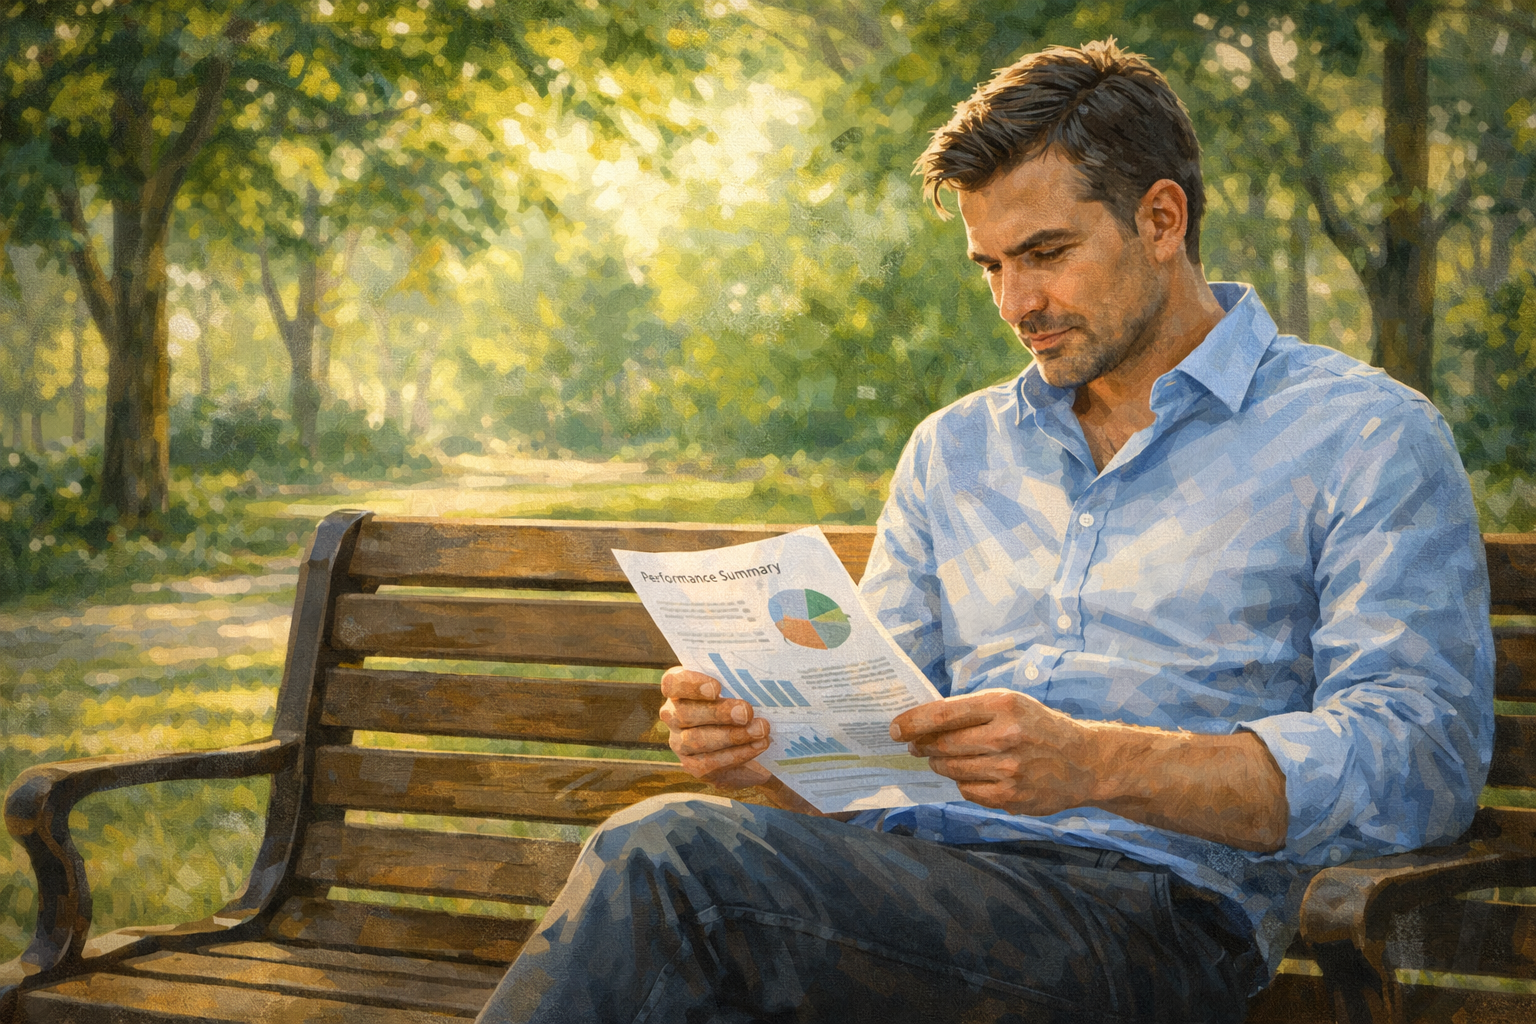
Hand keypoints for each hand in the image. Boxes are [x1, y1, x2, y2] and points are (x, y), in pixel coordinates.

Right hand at [659, 667, 772, 790]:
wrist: (749, 742)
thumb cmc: (742, 703)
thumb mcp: (741, 686)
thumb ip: (741, 678)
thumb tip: (763, 668)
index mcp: (679, 687)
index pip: (672, 683)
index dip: (691, 685)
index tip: (717, 688)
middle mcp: (672, 714)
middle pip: (684, 713)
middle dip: (718, 713)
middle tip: (747, 712)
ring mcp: (680, 742)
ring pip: (697, 739)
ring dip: (732, 736)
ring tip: (760, 730)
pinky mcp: (694, 765)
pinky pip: (710, 762)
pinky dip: (738, 754)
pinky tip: (758, 745)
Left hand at [890, 688, 1092, 815]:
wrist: (1083, 762)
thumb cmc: (1038, 727)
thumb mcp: (1010, 704)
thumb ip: (970, 711)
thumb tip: (922, 724)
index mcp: (1003, 705)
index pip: (943, 714)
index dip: (912, 722)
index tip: (894, 729)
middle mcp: (1005, 736)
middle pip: (942, 745)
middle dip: (921, 746)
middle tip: (913, 746)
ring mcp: (1008, 770)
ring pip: (951, 770)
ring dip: (940, 764)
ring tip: (942, 758)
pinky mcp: (1010, 797)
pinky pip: (967, 791)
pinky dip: (963, 783)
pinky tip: (974, 775)